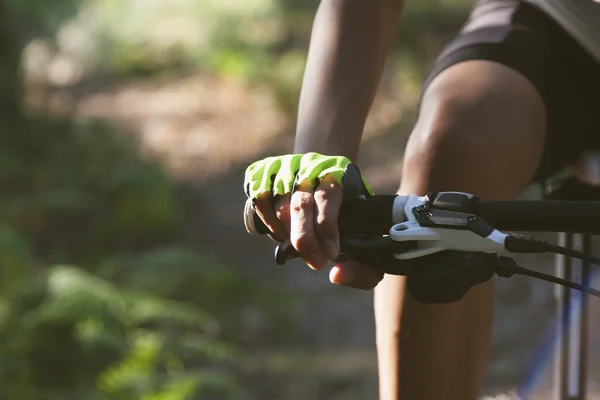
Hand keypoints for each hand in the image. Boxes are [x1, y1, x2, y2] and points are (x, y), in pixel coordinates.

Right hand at [244, 153, 383, 288]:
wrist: (325, 170)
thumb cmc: (349, 211)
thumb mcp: (365, 230)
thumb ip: (362, 262)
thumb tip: (337, 276)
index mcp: (339, 172)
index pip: (328, 196)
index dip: (326, 227)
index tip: (330, 253)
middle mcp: (310, 165)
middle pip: (301, 202)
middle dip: (305, 239)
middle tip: (315, 262)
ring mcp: (285, 166)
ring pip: (279, 204)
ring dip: (288, 232)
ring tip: (301, 246)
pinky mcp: (265, 170)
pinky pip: (260, 199)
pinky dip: (269, 222)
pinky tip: (282, 231)